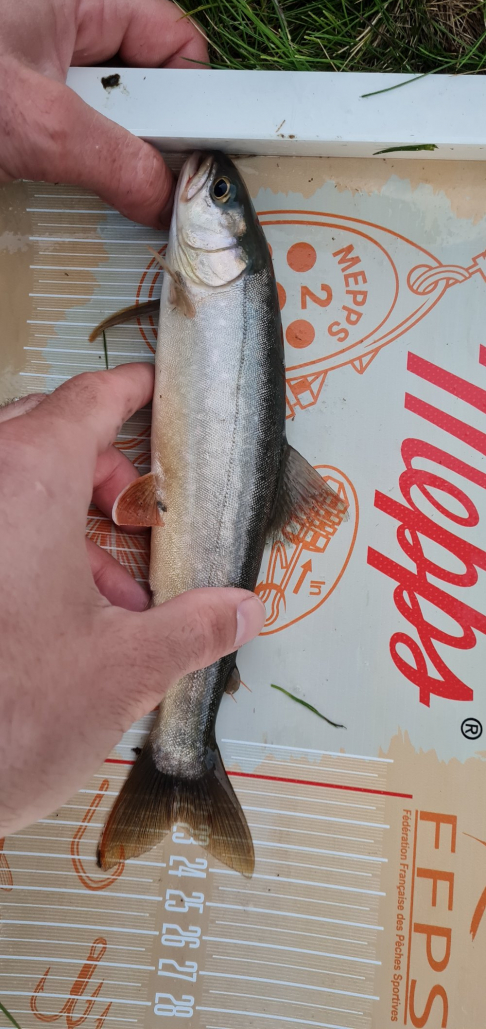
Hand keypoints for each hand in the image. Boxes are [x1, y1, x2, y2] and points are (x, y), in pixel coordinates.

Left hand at [0, 0, 208, 226]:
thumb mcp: (37, 125)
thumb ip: (113, 160)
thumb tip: (164, 198)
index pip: (173, 42)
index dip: (193, 98)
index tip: (196, 156)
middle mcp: (57, 23)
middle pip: (141, 83)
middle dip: (143, 135)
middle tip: (130, 173)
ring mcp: (30, 64)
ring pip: (102, 117)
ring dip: (102, 157)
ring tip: (74, 173)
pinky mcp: (10, 105)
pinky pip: (64, 135)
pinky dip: (69, 166)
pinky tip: (52, 179)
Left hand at [0, 366, 264, 835]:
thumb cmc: (7, 715)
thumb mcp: (122, 669)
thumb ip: (194, 628)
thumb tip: (242, 611)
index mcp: (27, 479)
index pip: (88, 400)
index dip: (131, 390)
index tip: (155, 392)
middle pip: (43, 432)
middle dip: (100, 466)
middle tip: (141, 512)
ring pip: (9, 482)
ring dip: (65, 518)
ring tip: (112, 589)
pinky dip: (25, 546)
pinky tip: (59, 617)